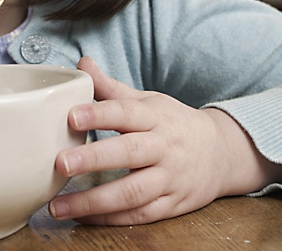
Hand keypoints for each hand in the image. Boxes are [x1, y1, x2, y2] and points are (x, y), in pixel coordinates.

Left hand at [48, 56, 273, 224]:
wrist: (223, 154)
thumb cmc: (174, 124)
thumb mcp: (148, 101)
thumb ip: (110, 87)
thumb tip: (81, 63)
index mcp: (155, 117)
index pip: (126, 113)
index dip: (99, 114)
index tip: (71, 116)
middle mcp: (164, 147)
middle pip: (129, 153)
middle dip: (94, 159)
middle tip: (60, 163)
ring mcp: (169, 179)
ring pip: (132, 192)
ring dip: (94, 201)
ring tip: (58, 205)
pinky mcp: (172, 205)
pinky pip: (139, 215)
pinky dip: (109, 219)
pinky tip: (81, 218)